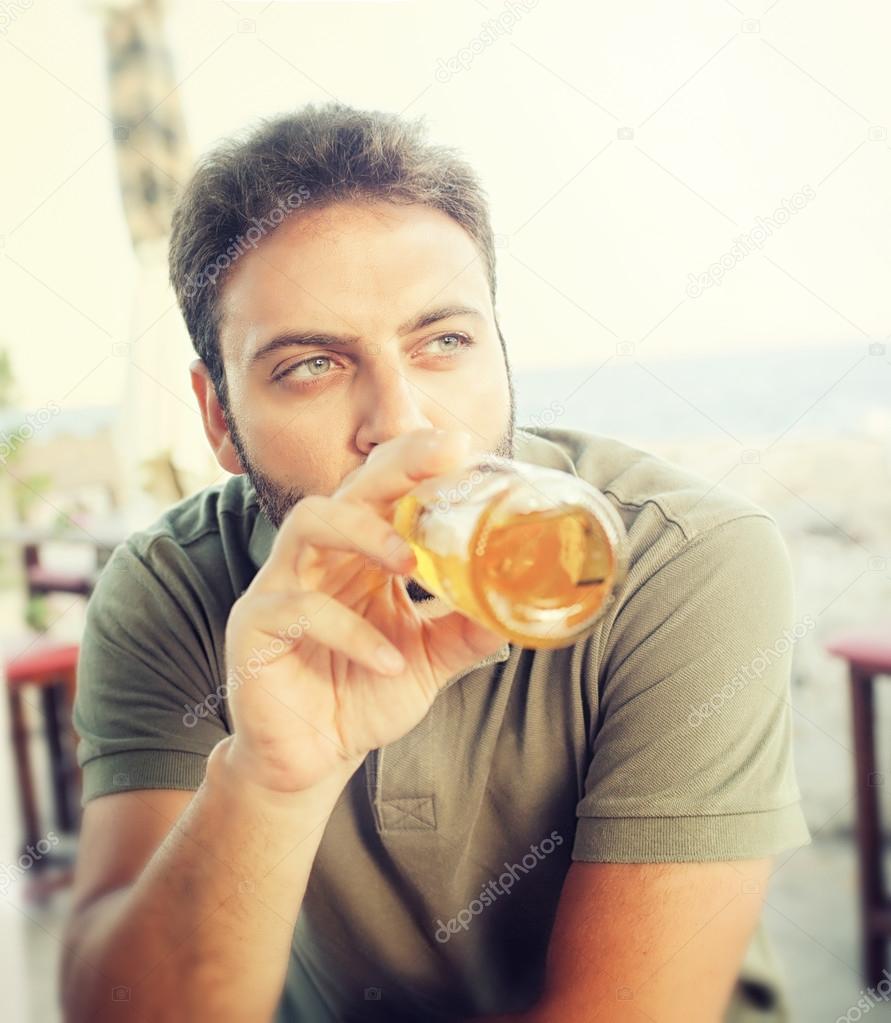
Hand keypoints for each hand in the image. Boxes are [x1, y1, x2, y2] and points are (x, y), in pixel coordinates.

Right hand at [222, 428, 505, 794]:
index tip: (461, 449)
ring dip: (363, 532)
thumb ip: (464, 629)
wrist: (313, 761)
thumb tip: (513, 601)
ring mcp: (281, 588)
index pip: (383, 492)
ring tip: (408, 563)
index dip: (416, 463)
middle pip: (348, 489)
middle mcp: (319, 560)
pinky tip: (388, 660)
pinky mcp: (254, 628)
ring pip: (309, 524)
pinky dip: (350, 631)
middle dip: (395, 468)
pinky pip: (298, 609)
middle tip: (443, 458)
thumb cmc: (363, 696)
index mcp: (358, 557)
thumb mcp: (428, 659)